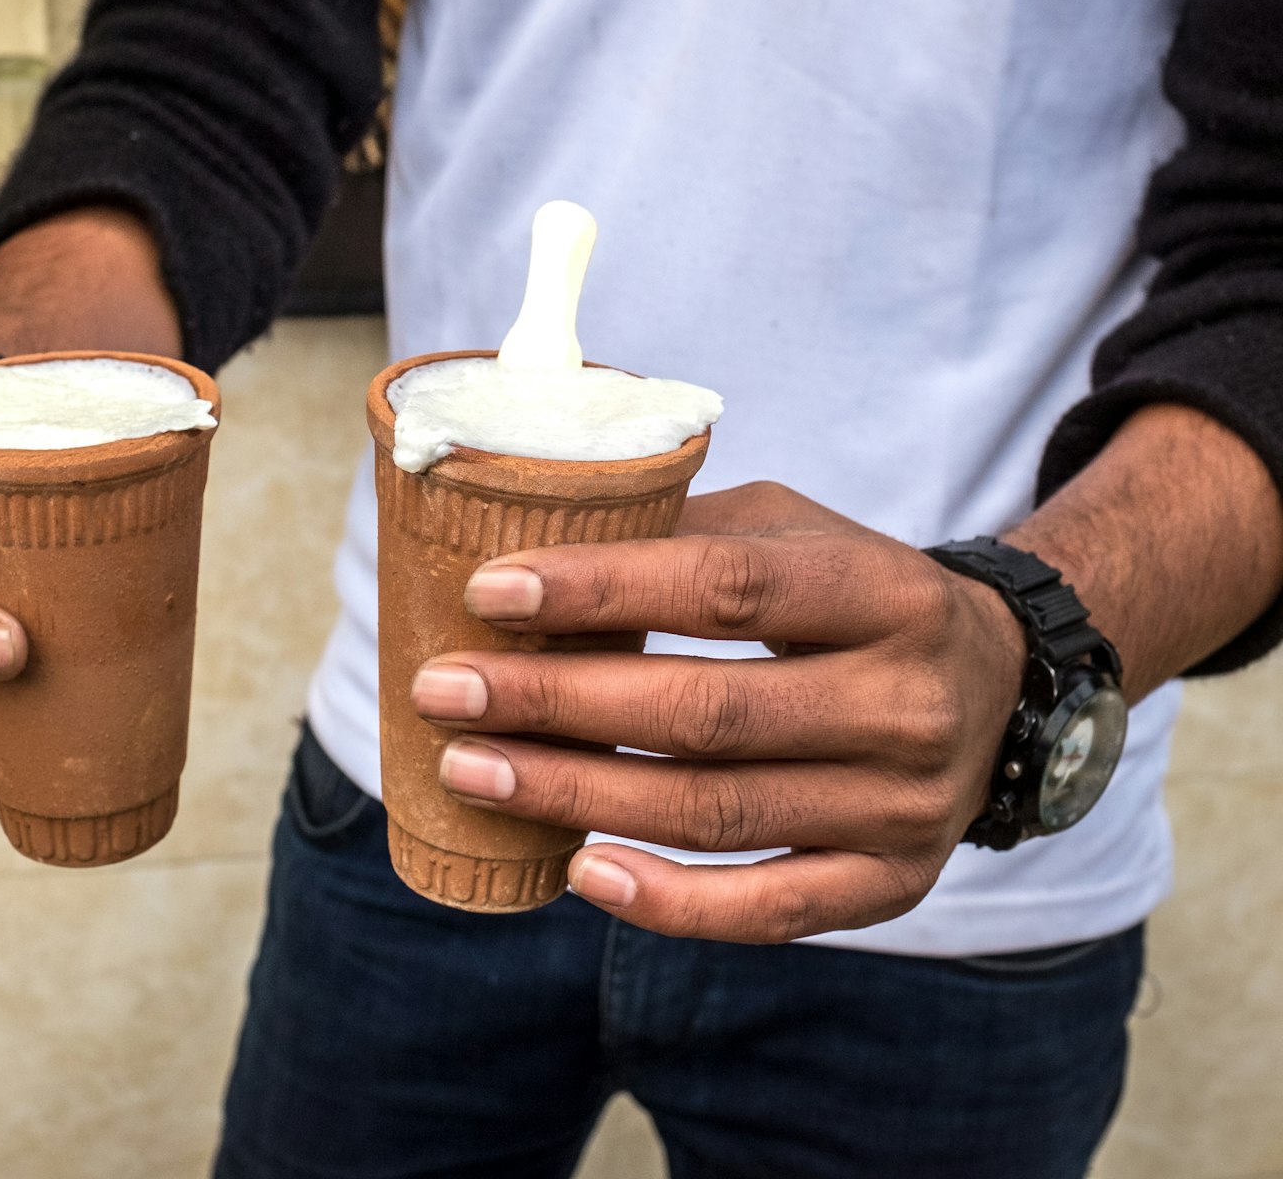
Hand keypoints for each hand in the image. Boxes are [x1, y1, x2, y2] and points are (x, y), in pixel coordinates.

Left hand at [409, 482, 1026, 943]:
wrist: (995, 685)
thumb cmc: (850, 594)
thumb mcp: (792, 532)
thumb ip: (680, 536)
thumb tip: (524, 542)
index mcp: (883, 591)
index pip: (725, 587)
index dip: (600, 590)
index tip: (487, 591)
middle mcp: (906, 702)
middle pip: (705, 712)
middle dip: (555, 704)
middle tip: (444, 693)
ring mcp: (903, 805)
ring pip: (715, 811)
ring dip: (575, 796)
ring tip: (469, 772)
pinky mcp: (891, 883)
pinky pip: (767, 908)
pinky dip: (667, 901)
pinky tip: (576, 870)